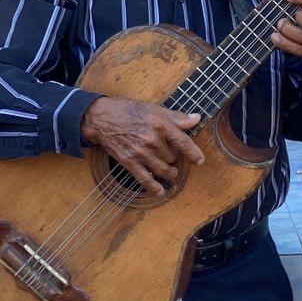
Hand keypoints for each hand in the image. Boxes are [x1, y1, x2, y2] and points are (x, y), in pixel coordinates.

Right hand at [79, 96, 204, 195]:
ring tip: (170, 172)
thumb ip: (176, 117)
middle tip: (170, 155)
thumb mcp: (154, 109)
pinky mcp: (129, 162)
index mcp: (160, 125)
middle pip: (172, 157)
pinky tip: (160, 191)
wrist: (101, 118)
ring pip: (163, 169)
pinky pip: (145, 179)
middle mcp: (152, 140)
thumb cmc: (128, 110)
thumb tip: (196, 118)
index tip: (200, 161)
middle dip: (173, 157)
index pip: (183, 143)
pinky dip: (154, 187)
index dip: (194, 154)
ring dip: (169, 172)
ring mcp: (140, 153)